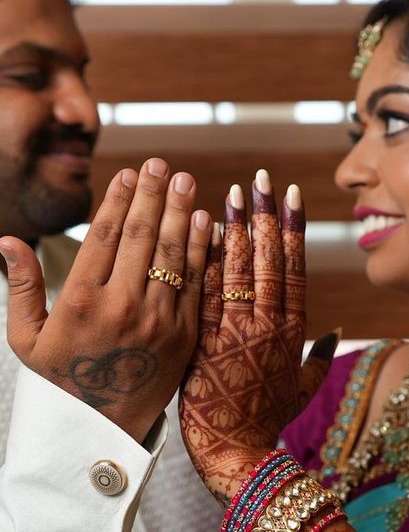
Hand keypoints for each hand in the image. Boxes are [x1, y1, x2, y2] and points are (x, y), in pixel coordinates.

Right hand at [0, 158, 211, 442]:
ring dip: (179, 211)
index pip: (103, 236)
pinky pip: (196, 283)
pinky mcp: (185, 334)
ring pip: (172, 253)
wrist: (101, 430)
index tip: (129, 173)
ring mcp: (158, 320)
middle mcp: (122, 305)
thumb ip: (21, 287)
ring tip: (185, 180)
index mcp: (81, 301)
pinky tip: (204, 221)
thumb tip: (7, 239)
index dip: (117, 200)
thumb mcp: (26, 338)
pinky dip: (201, 249)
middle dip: (151, 194)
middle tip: (160, 163)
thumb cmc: (59, 380)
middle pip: (141, 235)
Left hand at [179, 170, 339, 502]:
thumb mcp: (303, 389)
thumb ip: (320, 359)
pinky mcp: (203, 339)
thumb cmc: (268, 418)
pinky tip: (202, 231)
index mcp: (293, 331)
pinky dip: (205, 261)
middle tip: (262, 178)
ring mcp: (235, 330)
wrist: (234, 450)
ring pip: (239, 270)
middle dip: (266, 215)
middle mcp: (268, 324)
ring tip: (233, 192)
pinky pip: (205, 293)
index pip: (296, 269)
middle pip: (270, 260)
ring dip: (236, 228)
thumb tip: (334, 334)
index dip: (294, 230)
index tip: (291, 197)